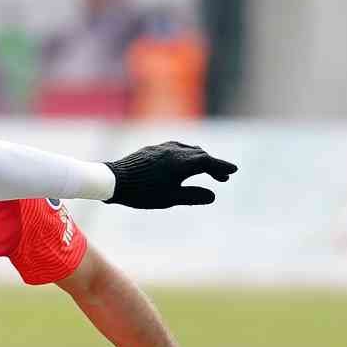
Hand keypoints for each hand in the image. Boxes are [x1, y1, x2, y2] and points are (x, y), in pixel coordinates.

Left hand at [105, 141, 235, 208]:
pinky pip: (176, 148)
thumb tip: (212, 196)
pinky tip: (183, 161)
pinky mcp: (153, 149)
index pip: (208, 163)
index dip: (222, 167)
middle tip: (223, 177)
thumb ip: (192, 196)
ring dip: (200, 159)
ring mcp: (163, 148)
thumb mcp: (170, 199)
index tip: (233, 171)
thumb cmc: (142, 193)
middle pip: (201, 155)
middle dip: (213, 165)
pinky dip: (187, 155)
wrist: (114, 180)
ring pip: (188, 150)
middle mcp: (175, 151)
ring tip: (206, 169)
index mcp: (183, 163)